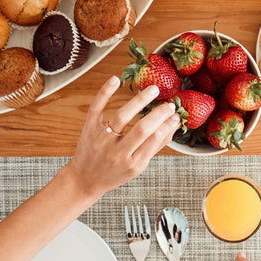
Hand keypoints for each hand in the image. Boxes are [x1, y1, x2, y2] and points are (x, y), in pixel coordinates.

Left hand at [66, 76, 179, 198]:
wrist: (85, 180)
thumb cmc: (115, 173)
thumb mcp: (137, 167)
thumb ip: (154, 147)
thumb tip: (174, 126)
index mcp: (133, 163)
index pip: (154, 140)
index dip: (167, 126)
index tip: (175, 115)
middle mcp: (117, 152)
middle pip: (142, 129)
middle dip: (158, 113)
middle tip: (168, 103)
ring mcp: (102, 140)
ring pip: (121, 116)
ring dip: (139, 100)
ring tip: (153, 90)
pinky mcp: (89, 130)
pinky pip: (96, 108)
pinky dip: (105, 93)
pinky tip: (116, 80)